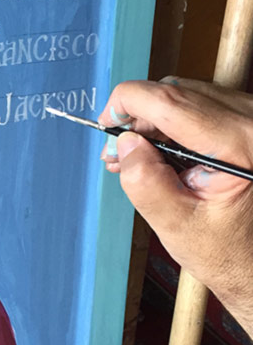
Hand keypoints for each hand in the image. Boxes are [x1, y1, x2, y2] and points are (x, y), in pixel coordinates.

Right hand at [99, 78, 252, 333]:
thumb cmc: (227, 252)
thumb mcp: (176, 225)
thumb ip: (146, 182)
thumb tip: (125, 143)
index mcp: (239, 144)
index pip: (170, 101)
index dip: (128, 103)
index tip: (105, 124)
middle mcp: (252, 120)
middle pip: (177, 93)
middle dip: (139, 117)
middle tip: (118, 154)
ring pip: (188, 94)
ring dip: (155, 120)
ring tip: (140, 158)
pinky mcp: (250, 120)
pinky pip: (203, 103)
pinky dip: (176, 122)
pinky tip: (165, 152)